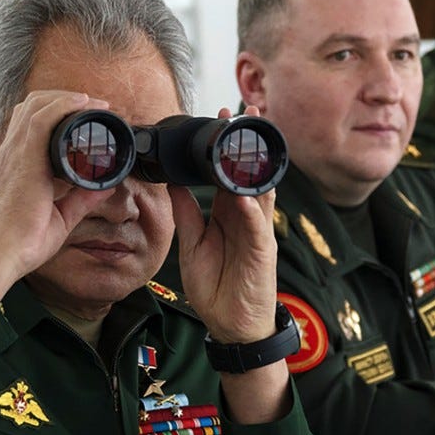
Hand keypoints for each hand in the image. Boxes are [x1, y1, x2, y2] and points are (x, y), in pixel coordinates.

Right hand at [0, 91, 115, 299]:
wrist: (3, 253)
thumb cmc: (24, 241)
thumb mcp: (61, 216)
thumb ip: (82, 199)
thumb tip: (106, 187)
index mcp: (15, 164)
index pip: (27, 124)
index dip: (54, 112)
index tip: (84, 117)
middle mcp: (11, 153)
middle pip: (31, 107)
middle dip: (62, 99)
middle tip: (93, 107)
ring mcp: (15, 153)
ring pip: (35, 106)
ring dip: (67, 98)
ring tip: (94, 103)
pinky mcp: (24, 159)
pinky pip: (41, 119)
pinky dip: (63, 105)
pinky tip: (83, 103)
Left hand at [169, 106, 277, 343]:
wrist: (231, 325)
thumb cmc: (217, 287)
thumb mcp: (192, 243)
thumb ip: (185, 212)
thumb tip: (172, 181)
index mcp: (228, 214)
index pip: (227, 172)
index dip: (224, 146)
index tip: (219, 117)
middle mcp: (246, 217)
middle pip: (248, 172)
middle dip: (247, 141)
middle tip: (244, 110)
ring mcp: (257, 232)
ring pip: (260, 190)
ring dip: (256, 164)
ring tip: (252, 136)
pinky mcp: (262, 251)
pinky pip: (257, 227)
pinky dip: (252, 210)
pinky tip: (245, 194)